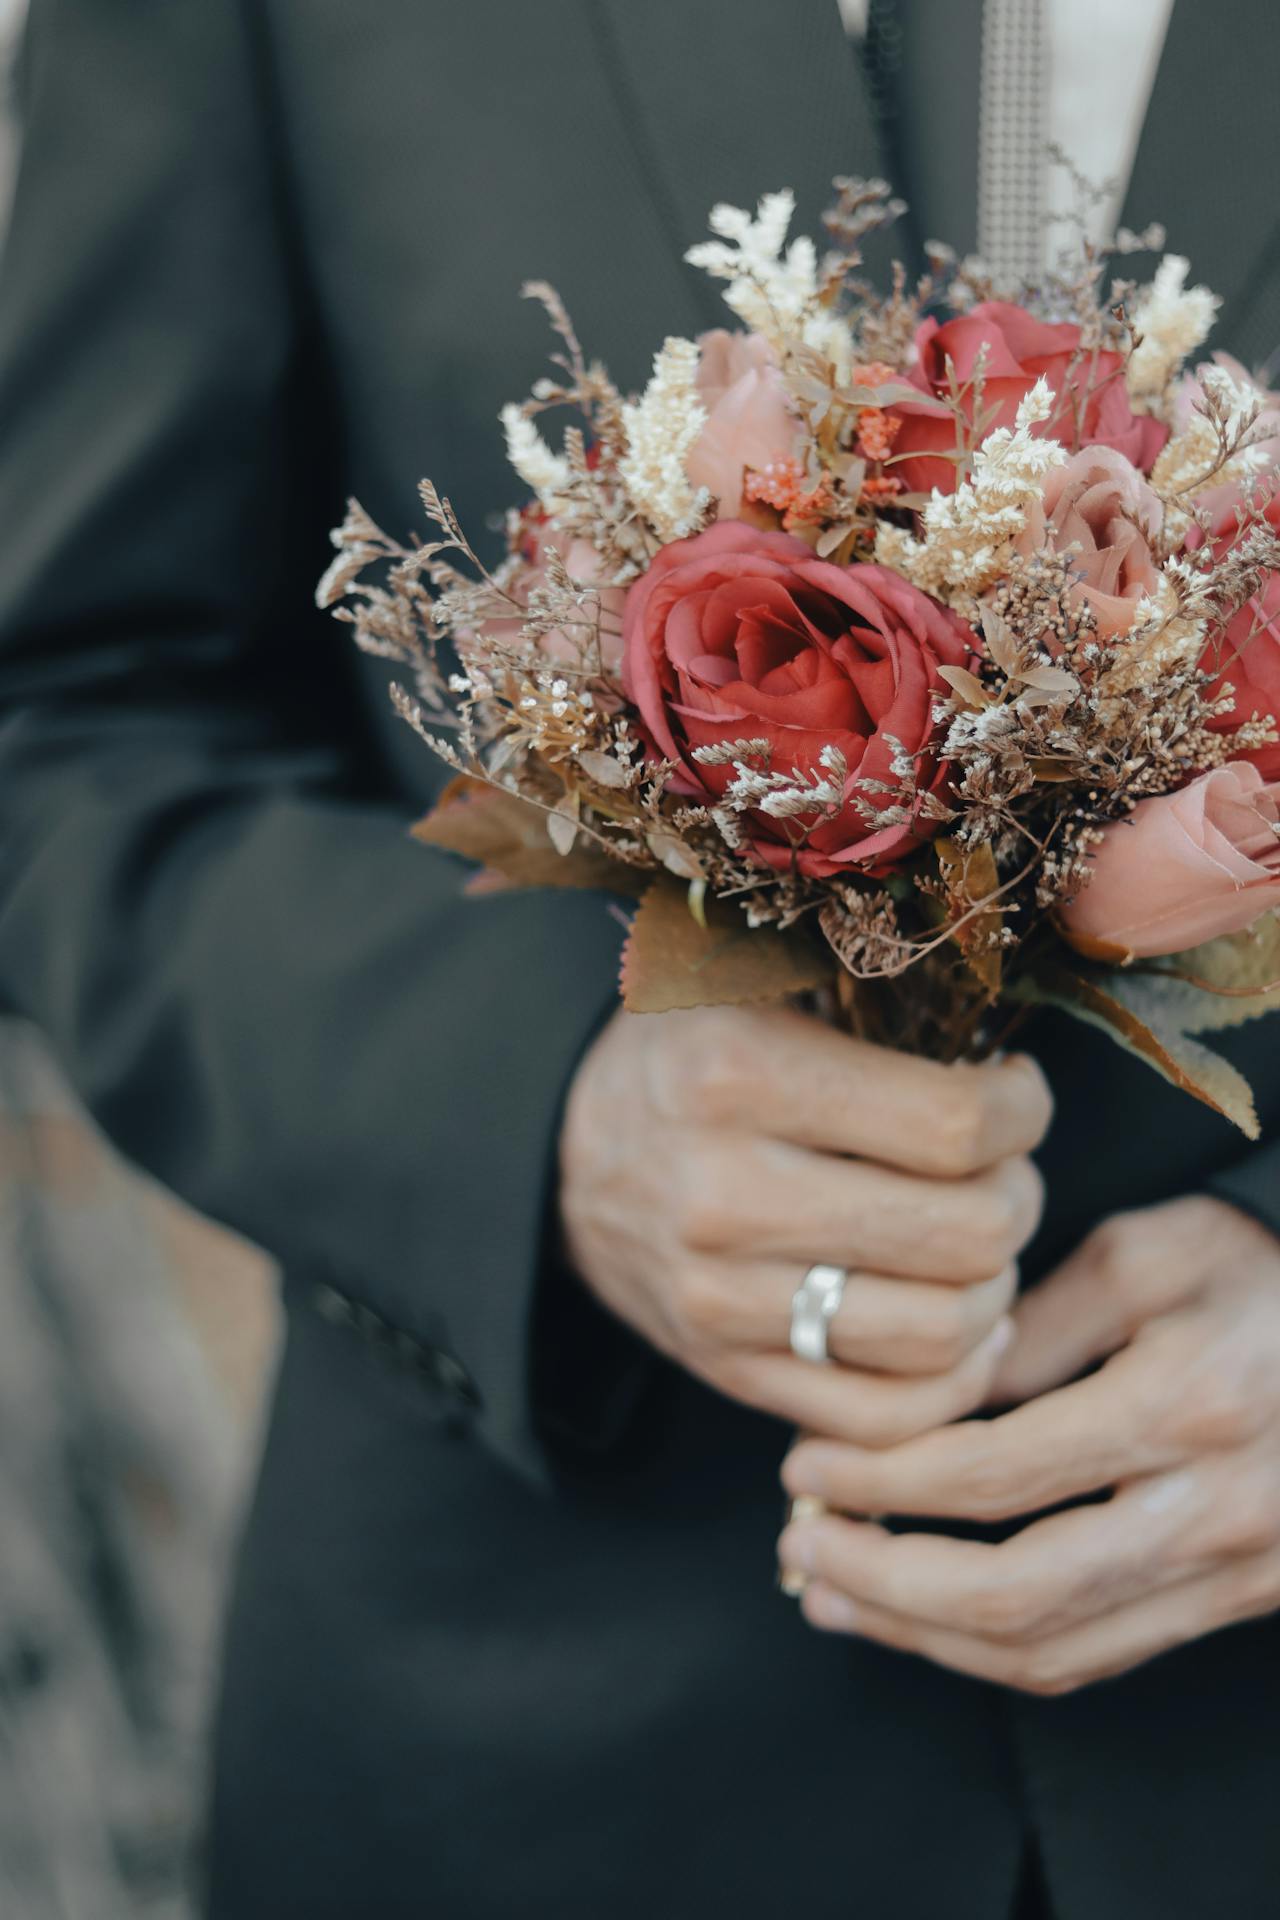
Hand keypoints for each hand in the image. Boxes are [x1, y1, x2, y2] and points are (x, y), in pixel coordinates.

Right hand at [560, 1004, 1050, 1445]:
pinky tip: (959, 1325)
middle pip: (966, 1235)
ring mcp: (720, 1299)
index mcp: (738, 1075)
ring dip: (995, 1288)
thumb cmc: (689, 1055)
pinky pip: (884, 1416)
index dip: (1023, 1111)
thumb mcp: (756, 980)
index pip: (956, 1124)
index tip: (1014, 1095)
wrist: (561, 1149)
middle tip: (1003, 1169)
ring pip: (940, 1336)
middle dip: (1019, 1198)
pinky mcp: (725, 1370)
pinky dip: (951, 1380)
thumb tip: (1009, 1052)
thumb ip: (872, 997)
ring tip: (977, 1241)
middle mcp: (724, 1195)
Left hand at [778, 1195, 1279, 1693]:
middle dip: (884, 1586)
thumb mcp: (1149, 1252)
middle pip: (1016, 1596)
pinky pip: (1102, 1656)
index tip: (805, 1464)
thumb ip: (1034, 1325)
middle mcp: (1215, 1509)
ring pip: (1056, 1652)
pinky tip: (929, 1622)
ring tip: (834, 1597)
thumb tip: (930, 1393)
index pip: (993, 1475)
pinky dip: (999, 1652)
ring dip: (926, 1638)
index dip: (881, 1482)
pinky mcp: (1241, 1601)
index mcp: (1184, 1404)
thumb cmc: (1266, 1268)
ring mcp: (1237, 1572)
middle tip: (799, 1550)